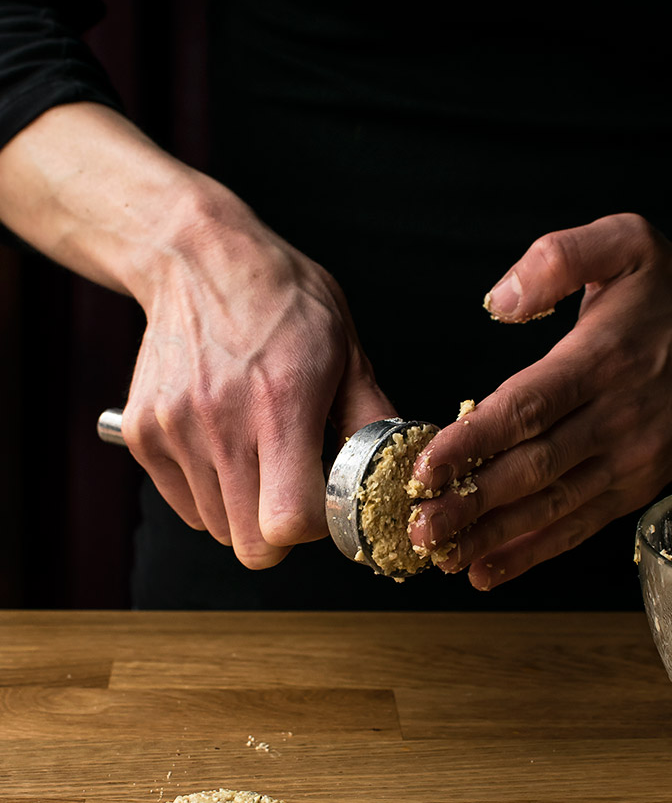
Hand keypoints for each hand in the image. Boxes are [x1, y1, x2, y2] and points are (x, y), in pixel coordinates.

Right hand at [122, 193, 394, 568]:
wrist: (198, 259)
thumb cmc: (281, 300)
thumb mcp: (347, 349)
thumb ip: (372, 419)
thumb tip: (398, 473)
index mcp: (281, 403)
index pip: (286, 522)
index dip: (315, 528)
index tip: (326, 503)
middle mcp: (220, 422)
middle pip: (250, 543)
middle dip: (280, 531)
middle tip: (294, 486)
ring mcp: (174, 430)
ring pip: (216, 527)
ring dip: (244, 508)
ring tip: (258, 454)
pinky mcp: (142, 434)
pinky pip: (185, 504)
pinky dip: (208, 492)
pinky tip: (225, 446)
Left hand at [408, 212, 671, 589]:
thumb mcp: (625, 242)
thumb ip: (558, 257)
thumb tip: (499, 301)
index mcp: (600, 361)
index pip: (528, 407)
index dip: (474, 440)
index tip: (427, 464)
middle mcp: (615, 419)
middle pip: (533, 469)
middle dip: (470, 503)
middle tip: (418, 525)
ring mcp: (628, 461)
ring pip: (551, 507)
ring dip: (493, 537)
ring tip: (440, 555)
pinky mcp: (634, 487)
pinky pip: (578, 526)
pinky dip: (532, 552)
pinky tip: (487, 569)